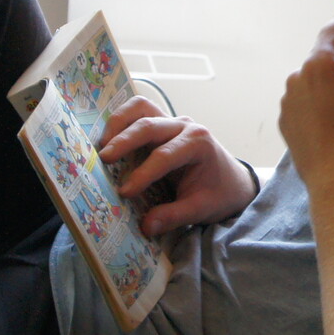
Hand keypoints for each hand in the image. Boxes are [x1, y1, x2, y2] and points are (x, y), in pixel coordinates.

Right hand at [98, 97, 258, 237]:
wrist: (232, 181)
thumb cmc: (219, 193)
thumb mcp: (202, 209)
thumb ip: (174, 216)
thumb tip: (146, 226)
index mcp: (199, 144)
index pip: (165, 156)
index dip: (143, 174)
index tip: (125, 192)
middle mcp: (185, 126)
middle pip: (149, 125)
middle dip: (124, 142)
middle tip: (103, 161)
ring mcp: (172, 121)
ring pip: (141, 108)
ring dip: (118, 123)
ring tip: (101, 146)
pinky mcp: (162, 123)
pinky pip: (139, 111)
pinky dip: (121, 120)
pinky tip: (108, 139)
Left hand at [279, 6, 333, 195]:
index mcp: (318, 64)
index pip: (330, 33)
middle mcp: (296, 77)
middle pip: (323, 61)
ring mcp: (286, 101)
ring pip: (313, 83)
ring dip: (329, 88)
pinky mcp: (284, 121)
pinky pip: (304, 103)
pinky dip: (317, 106)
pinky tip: (332, 126)